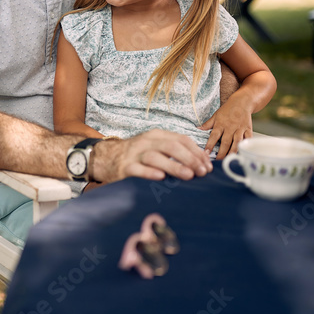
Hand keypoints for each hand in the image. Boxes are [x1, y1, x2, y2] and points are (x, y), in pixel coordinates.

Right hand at [92, 129, 211, 183]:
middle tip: (201, 173)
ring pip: (155, 157)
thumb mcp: (155, 147)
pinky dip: (150, 172)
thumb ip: (175, 152)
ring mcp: (134, 154)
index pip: (181, 140)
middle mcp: (146, 142)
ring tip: (188, 176)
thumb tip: (203, 163)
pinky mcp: (125, 167)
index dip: (197, 152)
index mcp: (156, 136)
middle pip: (171, 146)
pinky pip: (138, 169)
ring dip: (174, 166)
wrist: (106, 157)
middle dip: (189, 159)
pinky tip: (161, 177)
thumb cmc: (137, 155)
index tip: (208, 166)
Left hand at [199, 102, 252, 159]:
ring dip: (233, 152)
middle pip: (225, 142)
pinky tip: (244, 153)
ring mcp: (240, 129)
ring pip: (236, 143)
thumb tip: (197, 129)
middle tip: (218, 162)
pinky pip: (248, 139)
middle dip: (222, 153)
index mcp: (221, 124)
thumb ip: (207, 124)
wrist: (242, 102)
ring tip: (229, 160)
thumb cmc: (228, 109)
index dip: (210, 145)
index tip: (206, 153)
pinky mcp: (248, 130)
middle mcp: (230, 127)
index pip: (214, 136)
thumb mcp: (216, 115)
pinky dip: (246, 146)